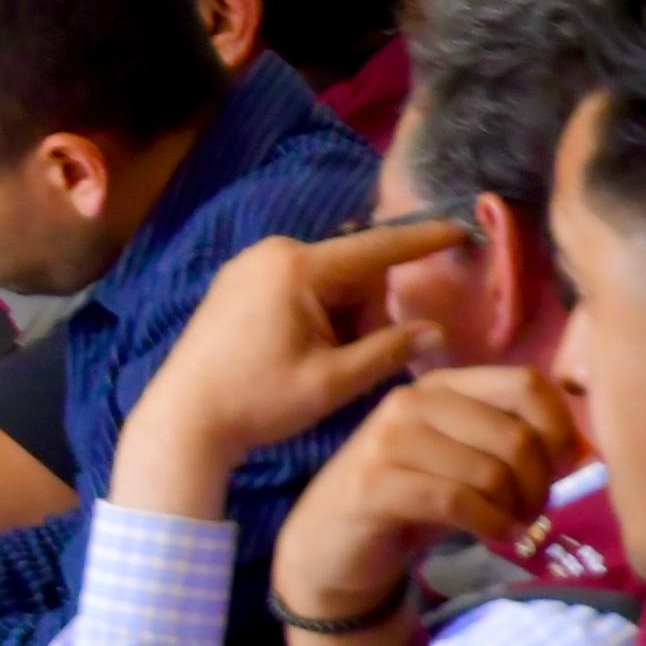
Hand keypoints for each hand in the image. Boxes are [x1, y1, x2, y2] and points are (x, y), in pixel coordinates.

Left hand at [111, 222, 461, 515]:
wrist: (184, 417)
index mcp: (297, 267)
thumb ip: (389, 350)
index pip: (377, 247)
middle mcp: (272, 253)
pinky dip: (318, 316)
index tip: (462, 228)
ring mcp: (250, 265)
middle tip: (350, 360)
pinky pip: (301, 287)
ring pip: (330, 282)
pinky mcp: (238, 283)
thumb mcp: (335, 381)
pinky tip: (304, 352)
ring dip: (343, 318)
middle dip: (368, 312)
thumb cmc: (259, 401)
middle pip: (354, 271)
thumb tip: (435, 330)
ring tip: (321, 362)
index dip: (423, 240)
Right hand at [272, 366, 580, 627]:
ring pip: (492, 472)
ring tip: (509, 525)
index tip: (560, 469)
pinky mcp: (375, 483)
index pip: (527, 383)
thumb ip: (513, 443)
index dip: (560, 428)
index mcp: (439, 386)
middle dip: (540, 485)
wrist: (330, 544)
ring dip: (515, 511)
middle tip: (531, 512)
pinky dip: (492, 526)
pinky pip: (460, 501)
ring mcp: (387, 440)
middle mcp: (410, 401)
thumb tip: (581, 449)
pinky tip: (495, 537)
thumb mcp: (463, 461)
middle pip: (516, 436)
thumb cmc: (407, 500)